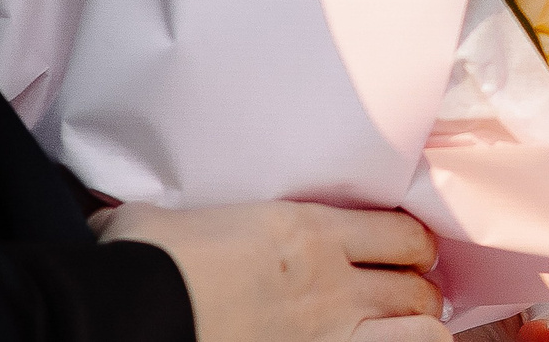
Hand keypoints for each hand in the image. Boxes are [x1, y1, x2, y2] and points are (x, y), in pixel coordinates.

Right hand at [97, 200, 448, 341]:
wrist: (132, 311)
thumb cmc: (144, 262)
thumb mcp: (163, 218)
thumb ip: (181, 219)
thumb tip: (128, 220)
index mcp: (305, 230)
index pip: (399, 232)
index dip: (413, 243)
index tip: (405, 251)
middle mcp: (330, 281)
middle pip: (417, 282)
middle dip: (420, 289)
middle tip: (405, 295)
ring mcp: (327, 333)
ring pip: (420, 329)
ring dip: (420, 328)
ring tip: (406, 330)